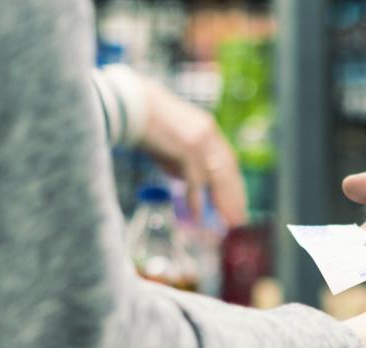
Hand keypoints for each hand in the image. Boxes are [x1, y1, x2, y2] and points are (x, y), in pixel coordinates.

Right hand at [140, 78, 247, 227]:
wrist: (128, 105)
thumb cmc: (145, 125)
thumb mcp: (173, 143)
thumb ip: (185, 162)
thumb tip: (193, 188)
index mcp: (208, 129)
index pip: (229, 161)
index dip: (235, 183)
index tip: (238, 201)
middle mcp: (209, 134)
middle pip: (228, 172)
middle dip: (235, 197)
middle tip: (238, 219)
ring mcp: (200, 141)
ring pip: (218, 178)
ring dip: (223, 204)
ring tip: (226, 224)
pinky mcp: (187, 149)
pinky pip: (196, 182)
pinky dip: (197, 202)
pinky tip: (198, 218)